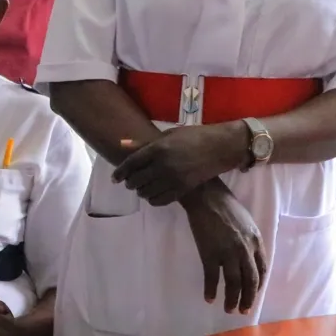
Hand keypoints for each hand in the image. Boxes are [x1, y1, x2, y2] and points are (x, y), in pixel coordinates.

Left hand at [112, 124, 243, 205]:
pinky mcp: (183, 189)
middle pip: (136, 180)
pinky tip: (153, 195)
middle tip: (130, 183)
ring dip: (141, 192)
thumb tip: (121, 144)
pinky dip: (153, 200)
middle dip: (130, 183)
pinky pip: (160, 200)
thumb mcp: (168, 135)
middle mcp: (163, 164)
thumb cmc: (194, 137)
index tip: (115, 178)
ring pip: (147, 192)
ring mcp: (173, 178)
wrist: (220, 147)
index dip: (120, 173)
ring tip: (142, 189)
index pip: (131, 164)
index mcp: (157, 148)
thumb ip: (143, 143)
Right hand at [181, 180, 266, 313]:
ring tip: (228, 309)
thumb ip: (250, 240)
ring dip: (232, 299)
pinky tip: (209, 298)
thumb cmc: (226, 206)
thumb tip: (248, 257)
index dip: (258, 285)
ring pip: (233, 282)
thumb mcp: (247, 222)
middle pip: (250, 280)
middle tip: (244, 310)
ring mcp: (227, 253)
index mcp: (256, 241)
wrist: (206, 197)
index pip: (261, 269)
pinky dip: (211, 289)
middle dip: (248, 298)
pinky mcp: (209, 253)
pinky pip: (212, 277)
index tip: (253, 294)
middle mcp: (245, 250)